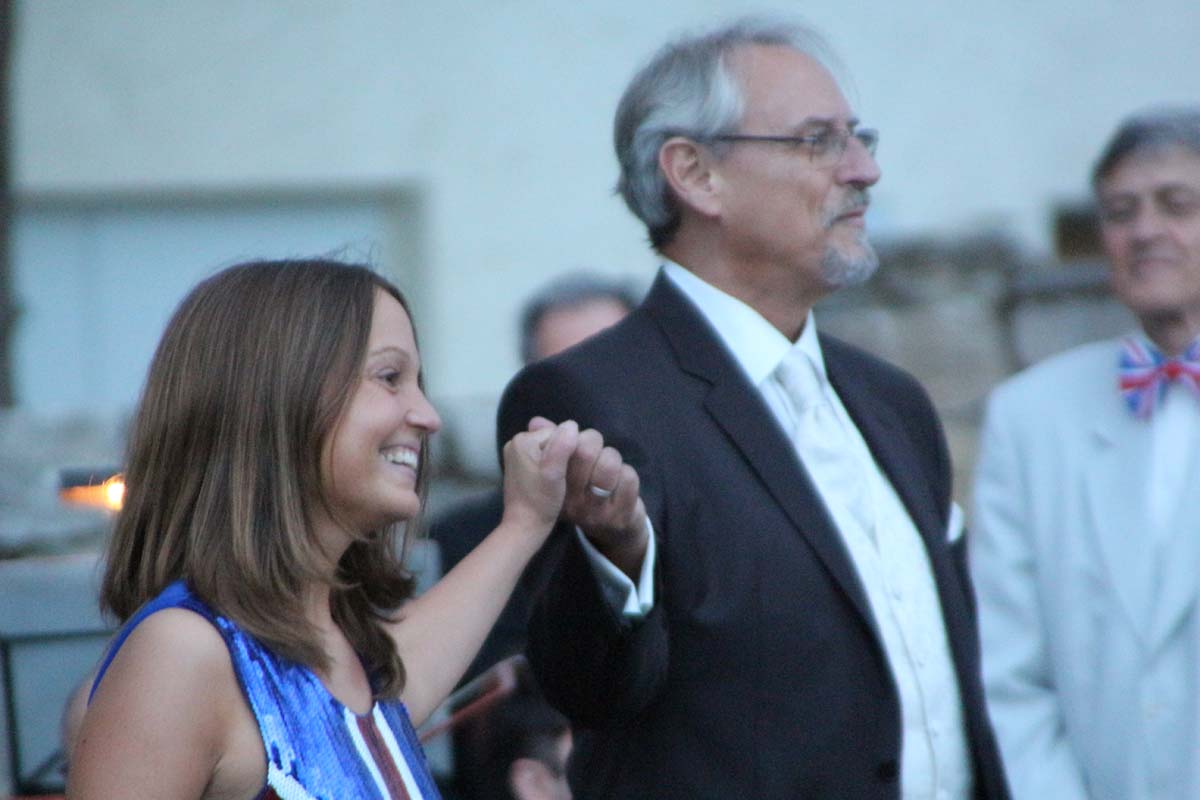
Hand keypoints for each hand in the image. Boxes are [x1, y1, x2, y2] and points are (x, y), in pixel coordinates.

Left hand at [500, 418, 578, 533]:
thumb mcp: (554, 473)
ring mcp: (516, 454)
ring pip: (550, 448)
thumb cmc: (541, 501)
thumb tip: (572, 425)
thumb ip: (562, 446)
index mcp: (522, 440)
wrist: (525, 525)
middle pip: (553, 439)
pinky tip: (551, 481)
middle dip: (564, 454)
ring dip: (559, 461)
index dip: (570, 450)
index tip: (569, 470)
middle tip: (565, 476)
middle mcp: (516, 442)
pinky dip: (550, 466)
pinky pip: (543, 456)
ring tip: (558, 480)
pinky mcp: (519, 465)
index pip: (559, 433)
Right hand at [560, 426, 648, 578]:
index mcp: (552, 490)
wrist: (612, 530)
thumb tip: (536, 422)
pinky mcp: (620, 515)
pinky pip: (628, 479)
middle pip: (585, 453)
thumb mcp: (563, 471)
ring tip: (608, 462)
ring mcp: (596, 512)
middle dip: (592, 439)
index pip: (558, 453)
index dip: (569, 437)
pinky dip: (627, 472)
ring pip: (608, 465)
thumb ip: (552, 445)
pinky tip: (621, 481)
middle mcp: (571, 503)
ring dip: (612, 456)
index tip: (572, 438)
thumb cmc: (584, 491)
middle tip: (593, 445)